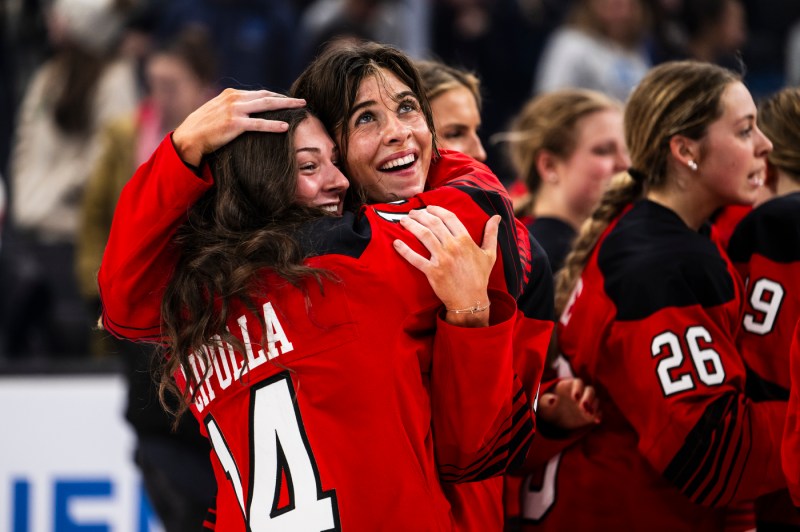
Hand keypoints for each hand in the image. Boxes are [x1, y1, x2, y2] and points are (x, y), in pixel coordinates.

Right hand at [172, 88, 305, 165]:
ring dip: (286, 106)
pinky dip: (273, 125)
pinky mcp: (234, 124)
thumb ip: (233, 108)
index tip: (289, 101)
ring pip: (266, 106)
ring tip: (301, 108)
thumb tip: (248, 113)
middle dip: (286, 98)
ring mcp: (234, 110)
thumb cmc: (203, 127)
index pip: (259, 93)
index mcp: (231, 94)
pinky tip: (285, 127)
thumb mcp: (218, 111)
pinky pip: (259, 124)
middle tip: (302, 101)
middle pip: (267, 96)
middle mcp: (234, 99)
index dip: (276, 96)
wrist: (189, 137)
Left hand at [393, 205, 499, 326]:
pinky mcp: (432, 272)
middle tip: (412, 213)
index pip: (449, 217)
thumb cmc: (480, 277)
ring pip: (423, 235)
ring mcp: (442, 259)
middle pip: (433, 223)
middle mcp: (453, 247)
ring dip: (411, 225)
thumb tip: (497, 217)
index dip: (436, 210)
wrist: (471, 300)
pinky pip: (415, 258)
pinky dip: (404, 250)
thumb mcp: (489, 254)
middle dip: (420, 215)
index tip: (428, 208)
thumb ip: (491, 234)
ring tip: (403, 221)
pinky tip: (396, 243)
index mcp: (465, 240)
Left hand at [537, 378, 600, 430]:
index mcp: (568, 386)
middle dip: (588, 398)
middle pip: (590, 390)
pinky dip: (598, 415)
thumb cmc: (547, 407)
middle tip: (583, 407)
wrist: (552, 419)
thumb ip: (546, 400)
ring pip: (595, 400)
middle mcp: (580, 392)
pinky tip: (596, 421)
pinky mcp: (591, 412)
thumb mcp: (543, 404)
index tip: (575, 398)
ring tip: (588, 414)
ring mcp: (586, 402)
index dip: (578, 388)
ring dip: (594, 406)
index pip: (578, 382)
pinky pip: (598, 412)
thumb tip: (553, 400)